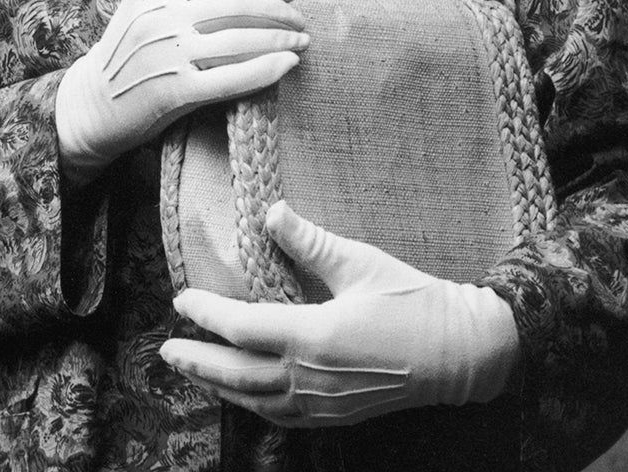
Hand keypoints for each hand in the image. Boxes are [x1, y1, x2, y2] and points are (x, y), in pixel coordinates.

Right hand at [55, 0, 305, 177]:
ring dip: (280, 39)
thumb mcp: (154, 4)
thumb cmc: (133, 50)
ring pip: (238, 38)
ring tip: (302, 42)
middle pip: (235, 4)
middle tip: (301, 20)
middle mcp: (158, 16)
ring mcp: (164, 53)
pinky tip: (288, 65)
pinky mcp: (173, 91)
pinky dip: (266, 69)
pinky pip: (231, 77)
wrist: (93, 104)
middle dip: (278, 11)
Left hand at [161, 201, 518, 426]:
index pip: (242, 328)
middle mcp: (312, 376)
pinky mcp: (337, 415)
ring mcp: (324, 402)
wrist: (461, 352)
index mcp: (315, 335)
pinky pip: (282, 415)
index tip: (182, 299)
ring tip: (193, 371)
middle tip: (166, 350)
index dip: (206, 315)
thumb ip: (310, 242)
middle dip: (197, 361)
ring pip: (255, 400)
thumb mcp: (360, 263)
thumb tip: (272, 212)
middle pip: (237, 373)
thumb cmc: (413, 301)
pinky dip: (252, 404)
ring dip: (219, 385)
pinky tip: (243, 394)